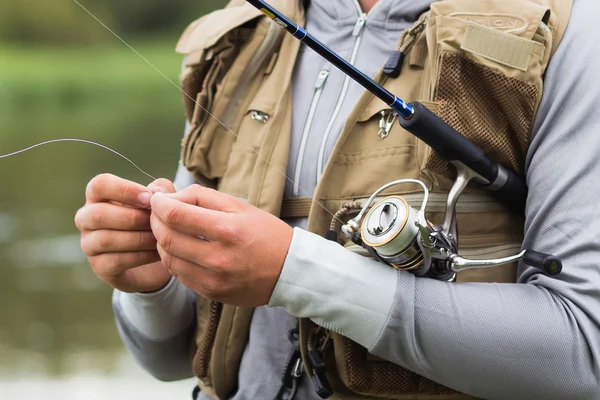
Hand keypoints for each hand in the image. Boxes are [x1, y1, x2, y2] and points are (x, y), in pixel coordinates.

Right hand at [75, 173, 174, 292]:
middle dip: (132, 218)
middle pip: (98, 214)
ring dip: (138, 238)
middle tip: (157, 222)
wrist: (159, 256)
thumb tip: (155, 193)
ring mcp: (89, 244)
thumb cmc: (156, 219)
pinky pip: (114, 261)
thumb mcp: (163, 200)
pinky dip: (140, 256)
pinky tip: (158, 253)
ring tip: (160, 238)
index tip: (149, 199)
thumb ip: (161, 190)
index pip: (99, 185)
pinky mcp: (99, 266)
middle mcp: (86, 218)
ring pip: (105, 239)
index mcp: (98, 196)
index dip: (124, 190)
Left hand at [149, 185, 293, 306]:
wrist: (288, 270)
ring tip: (168, 231)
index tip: (157, 199)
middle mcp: (219, 258)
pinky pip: (179, 275)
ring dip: (161, 242)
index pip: (176, 215)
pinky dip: (174, 259)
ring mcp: (214, 280)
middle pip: (166, 239)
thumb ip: (202, 197)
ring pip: (168, 259)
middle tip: (158, 213)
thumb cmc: (265, 232)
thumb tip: (168, 197)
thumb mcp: (239, 206)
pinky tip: (182, 249)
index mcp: (228, 230)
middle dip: (155, 222)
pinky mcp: (211, 293)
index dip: (159, 204)